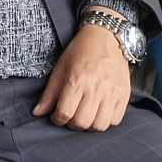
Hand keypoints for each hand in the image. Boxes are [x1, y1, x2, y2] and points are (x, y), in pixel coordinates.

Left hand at [32, 11, 131, 129]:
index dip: (57, 119)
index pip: (65, 113)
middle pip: (82, 123)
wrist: (107, 36)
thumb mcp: (60, 68)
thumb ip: (49, 93)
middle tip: (71, 116)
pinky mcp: (124, 94)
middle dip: (72, 123)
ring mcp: (112, 92)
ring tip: (86, 115)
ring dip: (90, 125)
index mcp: (77, 80)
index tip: (57, 115)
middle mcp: (96, 88)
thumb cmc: (81, 51)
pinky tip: (99, 112)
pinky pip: (115, 120)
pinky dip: (106, 121)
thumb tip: (38, 112)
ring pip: (99, 125)